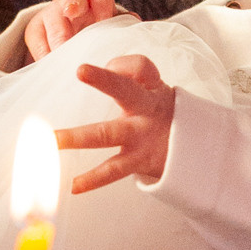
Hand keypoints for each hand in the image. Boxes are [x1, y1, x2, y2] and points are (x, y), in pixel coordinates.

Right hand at [22, 0, 122, 60]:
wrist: (74, 50)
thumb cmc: (100, 40)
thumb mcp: (110, 33)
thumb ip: (121, 28)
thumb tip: (134, 22)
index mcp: (97, 0)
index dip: (100, 0)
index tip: (102, 19)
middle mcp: (75, 2)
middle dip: (74, 5)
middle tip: (74, 21)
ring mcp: (53, 13)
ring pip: (53, 16)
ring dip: (59, 38)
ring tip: (64, 57)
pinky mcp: (35, 29)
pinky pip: (36, 37)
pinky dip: (44, 53)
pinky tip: (51, 64)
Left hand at [55, 55, 175, 192]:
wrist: (197, 150)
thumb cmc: (161, 114)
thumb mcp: (153, 91)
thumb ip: (128, 79)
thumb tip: (98, 70)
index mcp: (150, 88)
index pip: (141, 67)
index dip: (123, 64)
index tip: (100, 66)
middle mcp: (147, 108)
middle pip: (126, 90)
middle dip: (104, 80)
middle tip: (81, 70)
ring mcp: (143, 135)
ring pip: (108, 133)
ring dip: (78, 137)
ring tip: (53, 140)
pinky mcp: (140, 160)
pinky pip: (114, 170)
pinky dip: (92, 179)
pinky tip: (73, 185)